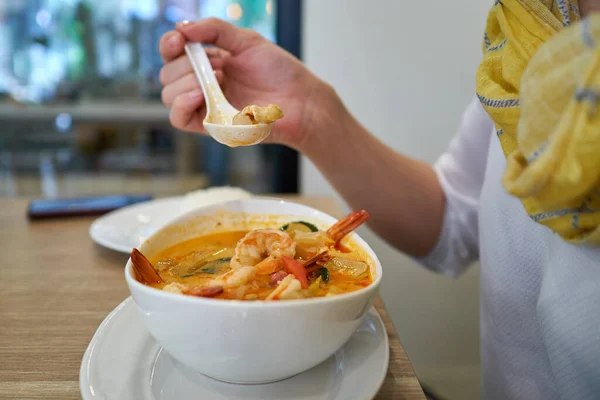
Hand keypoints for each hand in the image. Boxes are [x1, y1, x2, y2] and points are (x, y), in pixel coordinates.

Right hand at [159, 18, 334, 148]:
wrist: (300, 100)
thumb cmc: (279, 71)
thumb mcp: (247, 41)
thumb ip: (215, 30)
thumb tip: (181, 27)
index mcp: (209, 63)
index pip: (172, 54)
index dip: (169, 45)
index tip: (179, 39)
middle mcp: (204, 84)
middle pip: (167, 74)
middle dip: (185, 64)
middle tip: (217, 63)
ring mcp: (207, 106)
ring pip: (169, 95)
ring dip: (186, 81)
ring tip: (218, 77)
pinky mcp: (212, 126)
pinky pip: (178, 119)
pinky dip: (181, 103)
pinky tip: (200, 94)